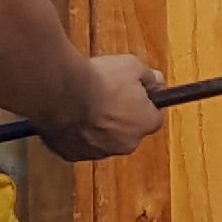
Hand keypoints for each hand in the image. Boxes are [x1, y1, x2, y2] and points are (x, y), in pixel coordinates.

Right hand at [42, 54, 164, 160]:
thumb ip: (149, 77)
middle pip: (128, 132)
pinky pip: (77, 145)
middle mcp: (126, 144)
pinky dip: (75, 134)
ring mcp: (99, 152)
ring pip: (102, 141)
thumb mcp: (132, 66)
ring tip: (85, 105)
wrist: (63, 92)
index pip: (153, 118)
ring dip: (98, 128)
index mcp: (145, 123)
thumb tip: (158, 81)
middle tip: (107, 97)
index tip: (134, 95)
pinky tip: (69, 116)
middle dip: (120, 118)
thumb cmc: (99, 80)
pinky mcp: (73, 154)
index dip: (143, 105)